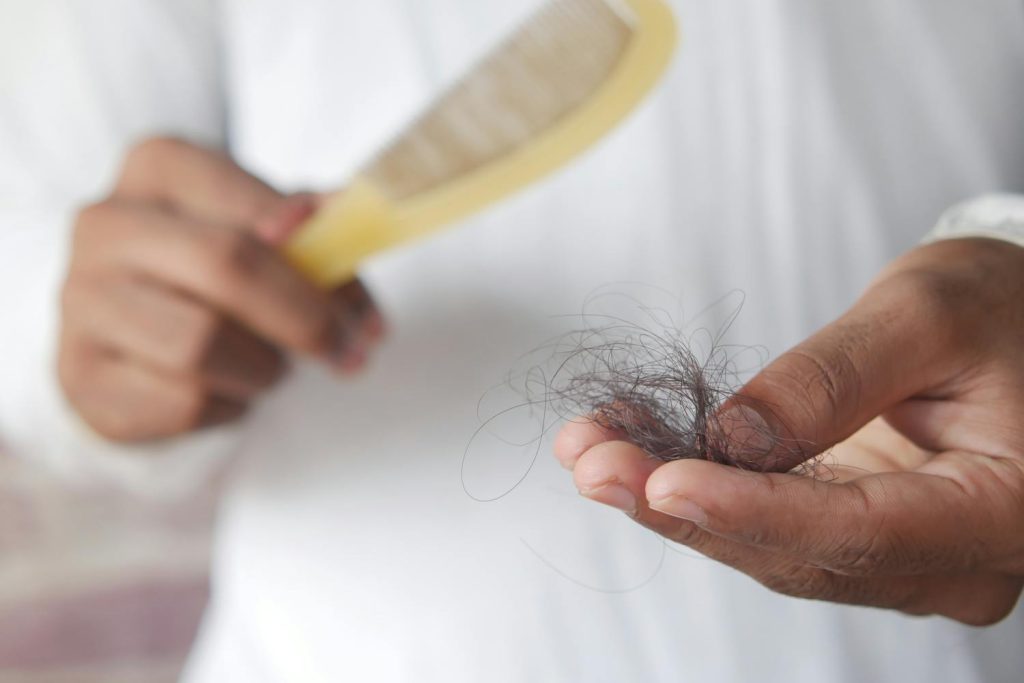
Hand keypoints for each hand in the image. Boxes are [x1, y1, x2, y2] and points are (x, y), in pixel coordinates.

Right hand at [59, 137, 383, 441]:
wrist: (131, 333)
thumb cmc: (211, 274)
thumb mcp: (262, 232)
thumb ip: (308, 228)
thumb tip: (342, 213)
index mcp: (158, 167)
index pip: (255, 207)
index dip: (324, 261)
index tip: (366, 313)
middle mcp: (105, 224)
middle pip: (227, 266)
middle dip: (306, 320)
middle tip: (350, 354)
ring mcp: (81, 299)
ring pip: (200, 345)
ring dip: (263, 369)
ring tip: (274, 369)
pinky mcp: (82, 374)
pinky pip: (182, 401)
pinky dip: (229, 406)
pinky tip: (229, 390)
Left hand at [555, 238, 1023, 624]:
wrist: (1016, 326)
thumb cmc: (999, 310)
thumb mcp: (926, 316)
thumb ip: (833, 379)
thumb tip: (733, 434)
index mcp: (994, 513)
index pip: (856, 532)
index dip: (748, 509)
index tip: (659, 481)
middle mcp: (946, 560)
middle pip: (794, 552)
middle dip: (679, 505)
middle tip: (591, 456)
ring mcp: (897, 557)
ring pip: (768, 546)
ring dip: (670, 498)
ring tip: (593, 446)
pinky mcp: (854, 533)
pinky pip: (767, 523)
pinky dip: (697, 488)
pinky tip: (635, 449)